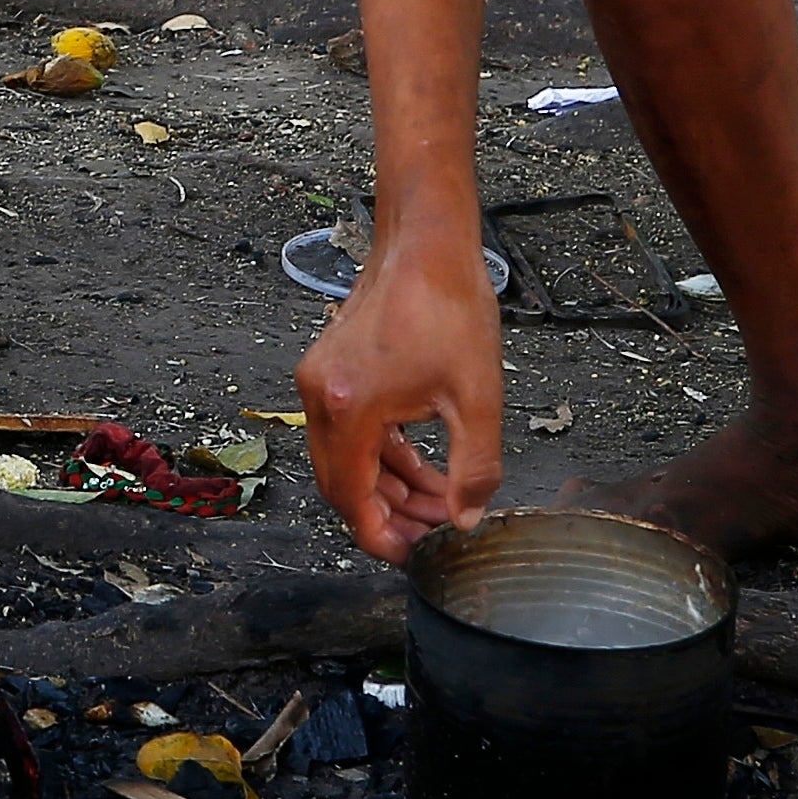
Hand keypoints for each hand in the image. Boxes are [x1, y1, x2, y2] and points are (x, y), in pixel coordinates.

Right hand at [296, 226, 503, 559]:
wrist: (427, 241)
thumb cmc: (449, 305)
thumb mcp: (476, 396)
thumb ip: (473, 469)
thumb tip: (466, 521)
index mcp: (349, 407)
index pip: (351, 497)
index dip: (379, 536)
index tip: (410, 557)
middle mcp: (322, 396)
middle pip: (341, 484)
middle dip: (386, 516)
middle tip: (429, 537)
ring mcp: (321, 380)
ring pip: (346, 459)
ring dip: (387, 486)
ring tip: (435, 504)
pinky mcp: (332, 369)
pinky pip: (351, 431)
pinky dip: (382, 455)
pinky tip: (420, 466)